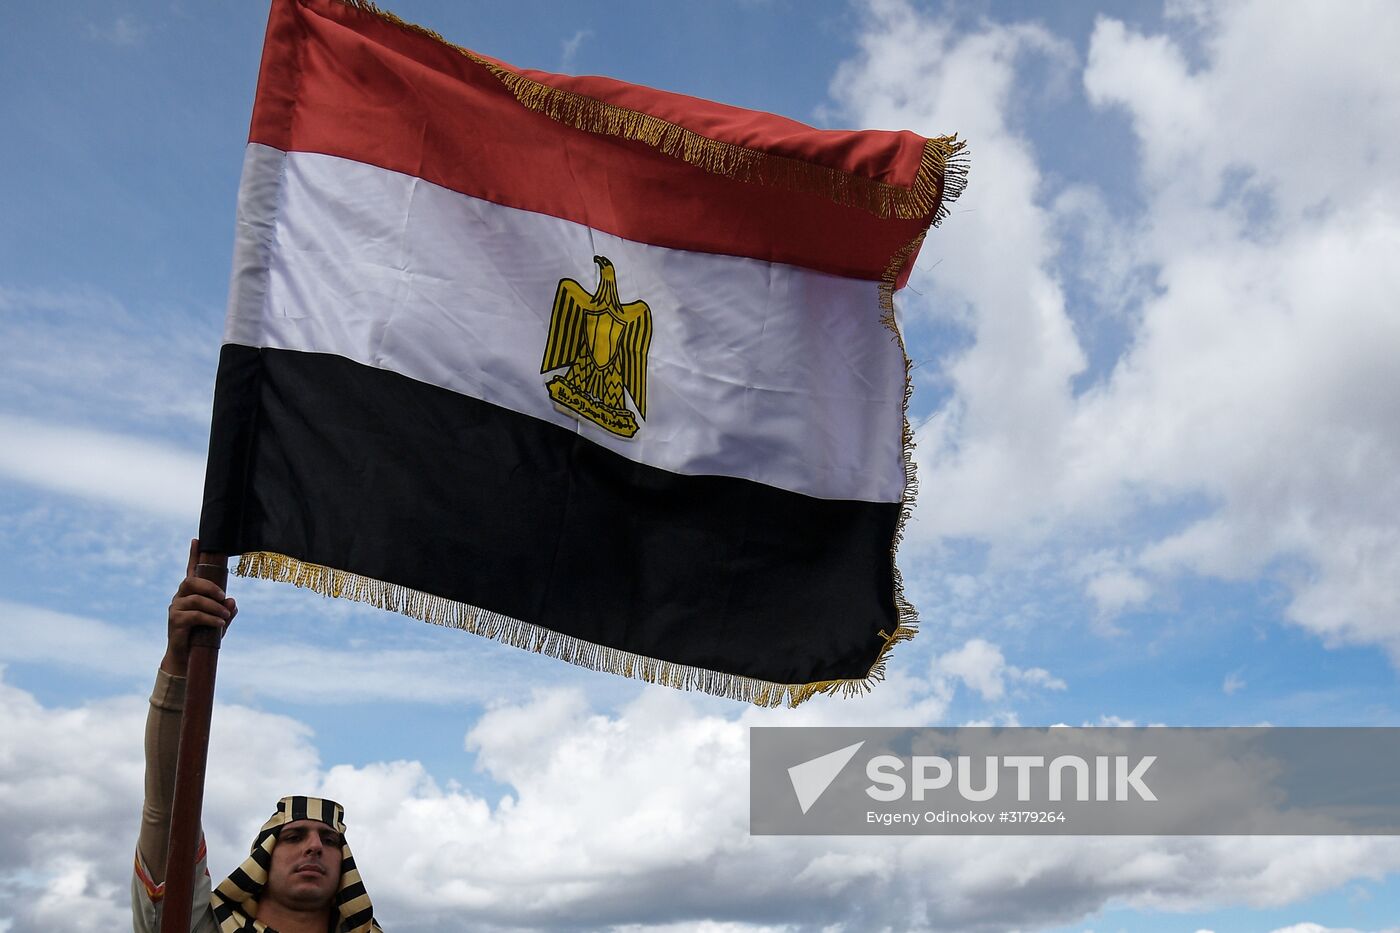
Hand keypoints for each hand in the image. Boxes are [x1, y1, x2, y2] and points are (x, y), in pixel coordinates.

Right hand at [162, 538, 235, 676]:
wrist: (186, 659)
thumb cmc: (203, 637)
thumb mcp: (220, 622)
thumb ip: (227, 611)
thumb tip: (232, 601)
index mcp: (191, 593)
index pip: (191, 570)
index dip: (193, 555)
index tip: (196, 539)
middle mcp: (180, 597)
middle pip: (191, 581)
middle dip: (210, 586)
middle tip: (224, 597)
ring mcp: (175, 608)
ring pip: (195, 599)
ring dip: (214, 607)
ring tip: (225, 616)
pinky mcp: (174, 621)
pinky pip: (194, 615)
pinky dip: (210, 619)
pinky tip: (220, 624)